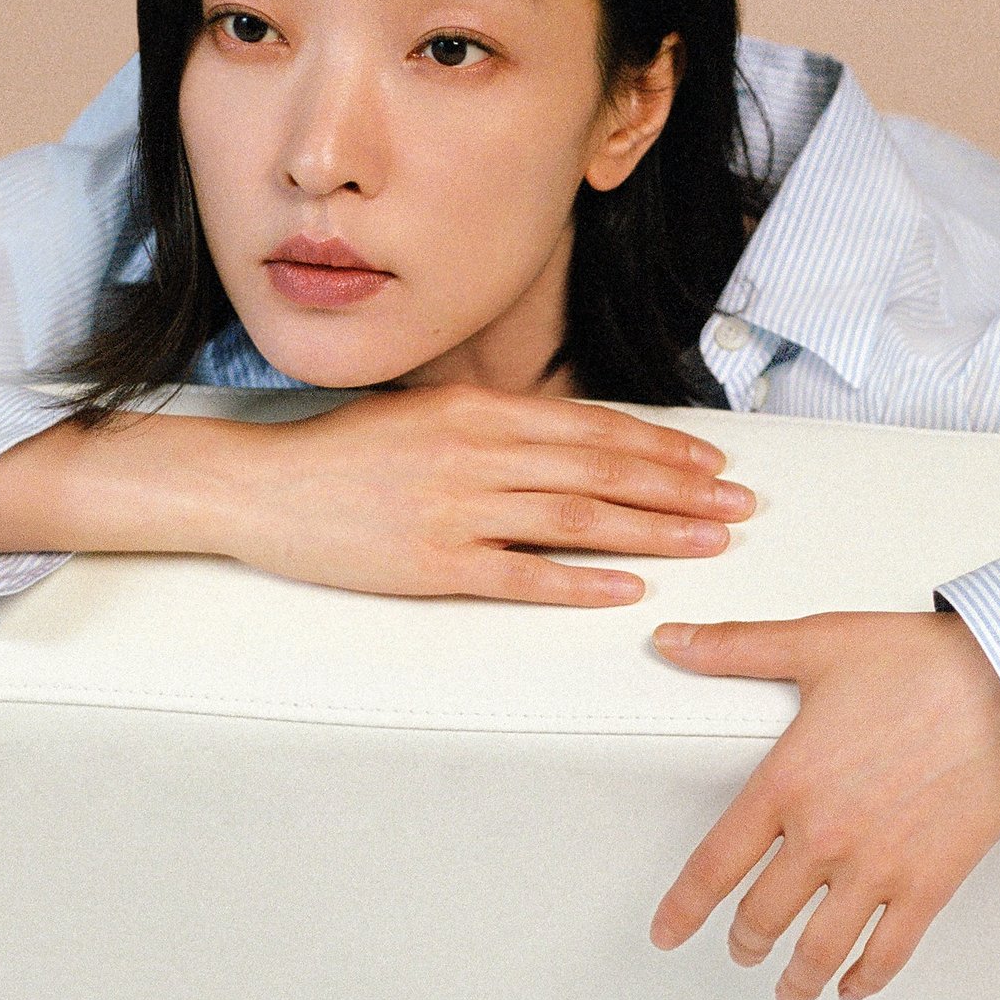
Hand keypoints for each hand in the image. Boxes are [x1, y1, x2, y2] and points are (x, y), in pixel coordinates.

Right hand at [224, 382, 753, 602]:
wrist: (261, 488)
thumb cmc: (339, 455)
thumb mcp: (425, 415)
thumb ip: (494, 427)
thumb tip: (566, 443)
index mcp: (478, 410)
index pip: (592, 427)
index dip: (660, 445)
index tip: (709, 461)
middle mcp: (476, 452)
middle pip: (601, 471)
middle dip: (681, 489)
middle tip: (737, 505)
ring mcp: (456, 510)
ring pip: (578, 519)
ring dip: (653, 531)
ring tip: (707, 543)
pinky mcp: (434, 565)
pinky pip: (523, 576)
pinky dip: (581, 583)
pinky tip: (628, 589)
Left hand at [646, 608, 999, 999]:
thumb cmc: (922, 663)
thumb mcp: (815, 644)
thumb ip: (735, 650)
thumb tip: (673, 642)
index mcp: (786, 783)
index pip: (714, 866)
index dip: (682, 909)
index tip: (667, 931)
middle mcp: (824, 837)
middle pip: (762, 916)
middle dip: (744, 942)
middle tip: (740, 948)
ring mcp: (878, 868)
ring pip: (818, 949)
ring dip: (796, 978)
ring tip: (788, 989)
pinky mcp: (929, 884)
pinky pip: (888, 952)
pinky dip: (865, 979)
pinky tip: (854, 986)